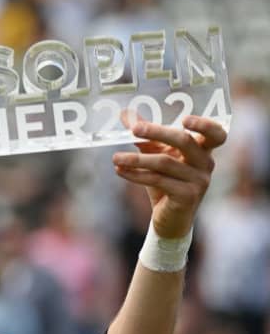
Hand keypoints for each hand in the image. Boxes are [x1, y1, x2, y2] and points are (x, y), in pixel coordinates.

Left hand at [113, 115, 225, 237]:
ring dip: (136, 159)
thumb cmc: (165, 182)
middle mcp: (206, 164)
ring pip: (165, 163)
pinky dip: (136, 175)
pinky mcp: (187, 196)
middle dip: (158, 133)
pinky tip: (120, 171)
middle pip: (184, 141)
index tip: (184, 119)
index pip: (216, 134)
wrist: (169, 219)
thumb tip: (125, 114)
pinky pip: (158, 180)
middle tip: (134, 129)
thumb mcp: (156, 156)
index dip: (205, 125)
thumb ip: (145, 136)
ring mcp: (199, 181)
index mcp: (203, 150)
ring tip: (115, 158)